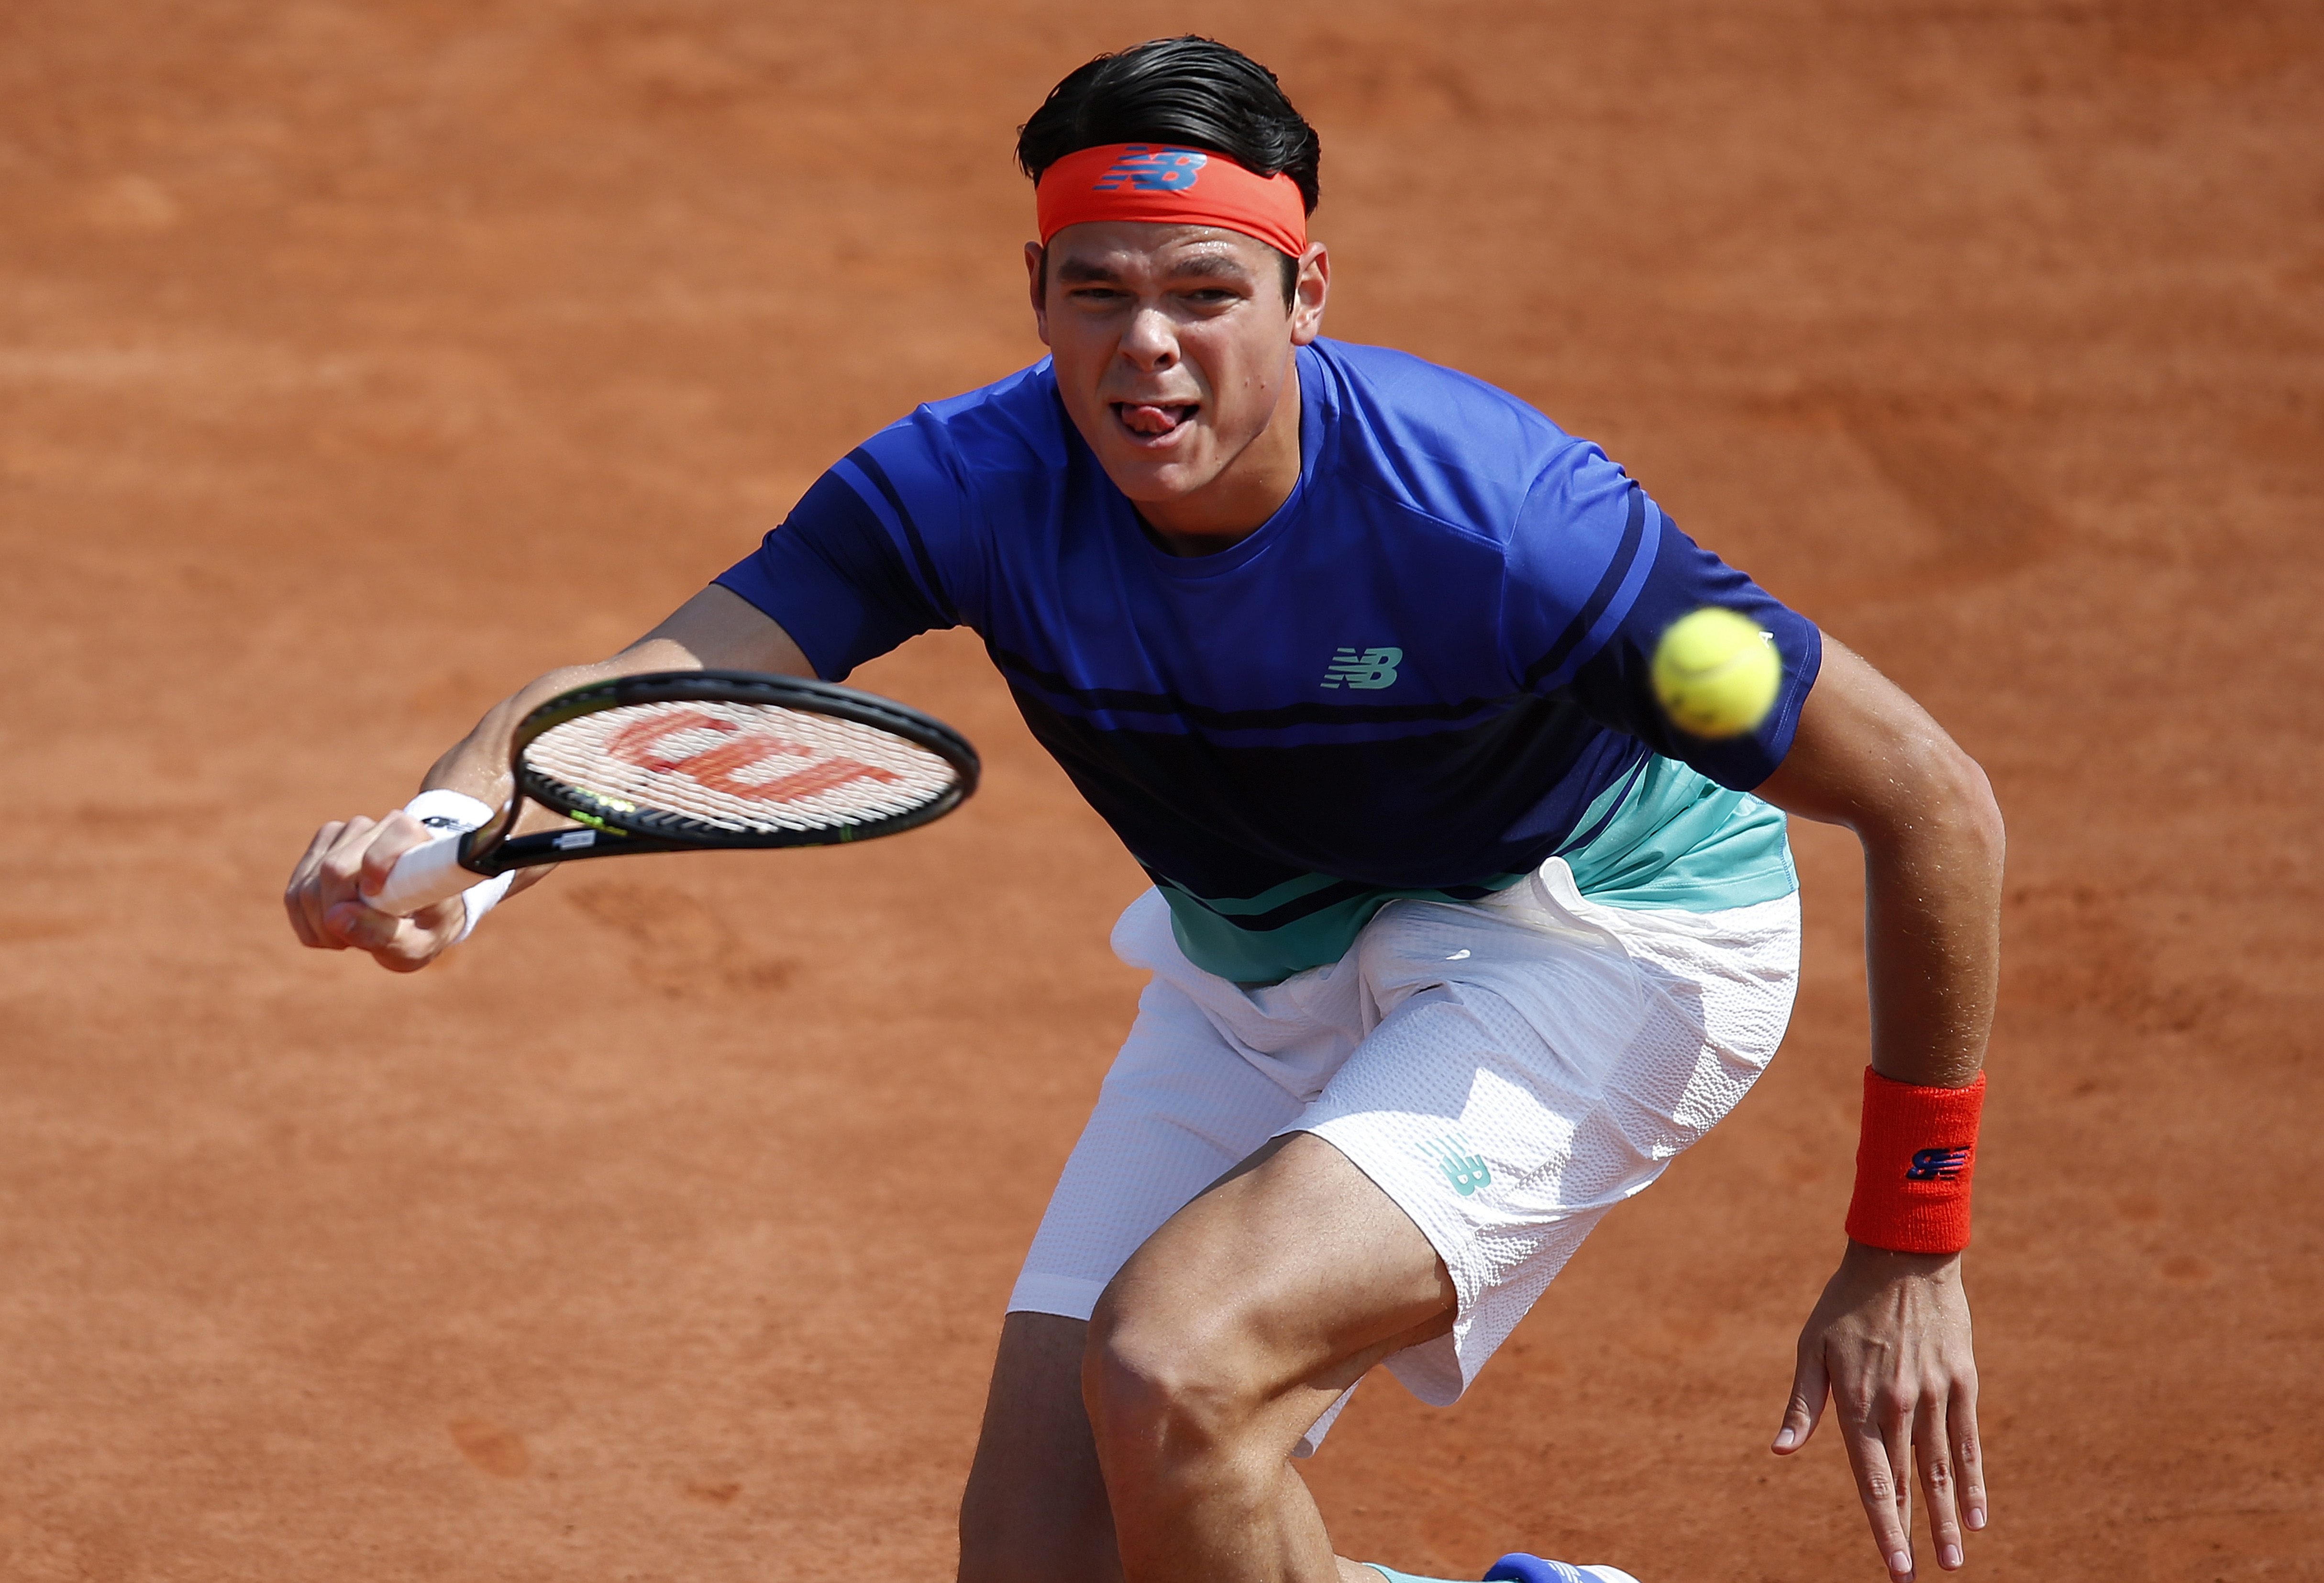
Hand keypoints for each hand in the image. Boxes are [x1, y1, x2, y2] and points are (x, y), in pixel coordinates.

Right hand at [283, 811, 465, 971]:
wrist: (416, 911)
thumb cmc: (424, 927)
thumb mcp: (416, 944)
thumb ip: (382, 934)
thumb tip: (335, 918)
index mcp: (418, 841)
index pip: (396, 835)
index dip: (379, 865)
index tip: (375, 894)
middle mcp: (380, 826)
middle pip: (334, 869)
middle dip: (338, 915)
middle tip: (357, 940)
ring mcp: (344, 833)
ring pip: (308, 886)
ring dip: (322, 925)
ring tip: (352, 934)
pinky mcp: (319, 848)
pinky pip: (293, 894)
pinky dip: (308, 923)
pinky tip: (334, 928)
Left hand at [1774, 1241, 1984, 1579]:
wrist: (1901, 1254)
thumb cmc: (1845, 1302)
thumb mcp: (1811, 1347)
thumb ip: (1801, 1404)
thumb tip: (1780, 1450)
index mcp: (1856, 1401)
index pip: (1872, 1479)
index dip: (1883, 1526)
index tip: (1895, 1568)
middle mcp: (1896, 1404)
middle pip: (1906, 1482)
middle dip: (1911, 1533)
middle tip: (1918, 1576)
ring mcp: (1932, 1394)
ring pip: (1941, 1469)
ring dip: (1948, 1518)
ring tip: (1955, 1559)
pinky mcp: (1961, 1381)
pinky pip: (1968, 1440)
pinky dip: (1973, 1479)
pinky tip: (1977, 1513)